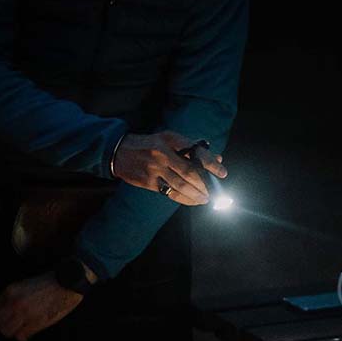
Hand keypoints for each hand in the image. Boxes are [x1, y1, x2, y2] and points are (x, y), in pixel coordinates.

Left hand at [0, 272, 82, 340]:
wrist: (67, 283)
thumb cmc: (48, 283)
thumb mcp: (23, 285)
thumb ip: (11, 297)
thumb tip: (4, 313)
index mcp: (10, 292)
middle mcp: (15, 303)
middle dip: (2, 327)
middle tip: (8, 328)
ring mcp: (26, 313)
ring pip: (8, 331)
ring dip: (13, 332)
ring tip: (18, 331)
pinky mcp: (37, 321)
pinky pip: (22, 335)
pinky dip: (23, 336)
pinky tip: (26, 334)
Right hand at [111, 131, 226, 205]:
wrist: (119, 151)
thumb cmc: (150, 145)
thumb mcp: (169, 140)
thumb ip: (193, 148)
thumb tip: (218, 158)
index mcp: (170, 139)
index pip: (196, 152)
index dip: (211, 164)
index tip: (222, 173)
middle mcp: (163, 153)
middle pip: (190, 172)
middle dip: (205, 184)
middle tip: (214, 192)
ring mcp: (155, 168)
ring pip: (181, 186)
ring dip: (197, 195)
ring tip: (205, 199)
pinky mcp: (148, 182)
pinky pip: (170, 193)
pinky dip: (184, 199)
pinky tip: (193, 201)